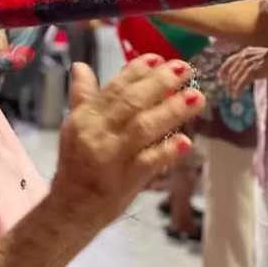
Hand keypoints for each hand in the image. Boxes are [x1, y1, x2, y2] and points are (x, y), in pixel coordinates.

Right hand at [49, 55, 204, 232]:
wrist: (70, 209)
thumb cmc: (76, 164)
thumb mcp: (74, 126)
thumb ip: (83, 96)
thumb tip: (81, 66)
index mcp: (87, 117)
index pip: (115, 87)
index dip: (138, 71)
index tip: (159, 57)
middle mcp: (98, 133)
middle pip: (132, 102)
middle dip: (161, 83)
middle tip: (185, 69)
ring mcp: (113, 157)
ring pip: (144, 128)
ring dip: (172, 111)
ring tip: (197, 97)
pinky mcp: (126, 181)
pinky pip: (149, 163)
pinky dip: (167, 151)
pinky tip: (186, 141)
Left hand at [219, 47, 267, 97]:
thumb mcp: (257, 58)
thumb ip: (247, 62)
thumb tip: (240, 72)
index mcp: (244, 52)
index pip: (229, 61)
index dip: (223, 70)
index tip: (220, 77)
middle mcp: (244, 56)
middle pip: (231, 71)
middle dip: (228, 83)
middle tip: (228, 92)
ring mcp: (249, 62)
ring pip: (235, 77)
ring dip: (232, 88)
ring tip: (232, 95)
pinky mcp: (254, 70)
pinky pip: (242, 81)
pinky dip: (238, 89)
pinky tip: (237, 94)